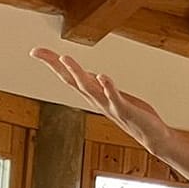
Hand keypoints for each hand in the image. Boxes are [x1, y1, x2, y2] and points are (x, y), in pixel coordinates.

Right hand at [32, 48, 171, 151]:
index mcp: (93, 95)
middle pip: (72, 80)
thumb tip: (84, 74)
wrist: (153, 136)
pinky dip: (108, 87)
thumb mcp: (111, 95)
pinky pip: (115, 98)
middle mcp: (97, 100)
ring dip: (77, 73)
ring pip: (89, 88)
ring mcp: (110, 105)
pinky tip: (102, 76)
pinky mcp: (126, 109)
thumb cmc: (133, 114)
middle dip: (56, 65)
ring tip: (65, 58)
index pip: (69, 77)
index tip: (35, 51)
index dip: (53, 64)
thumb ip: (98, 86)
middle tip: (38, 51)